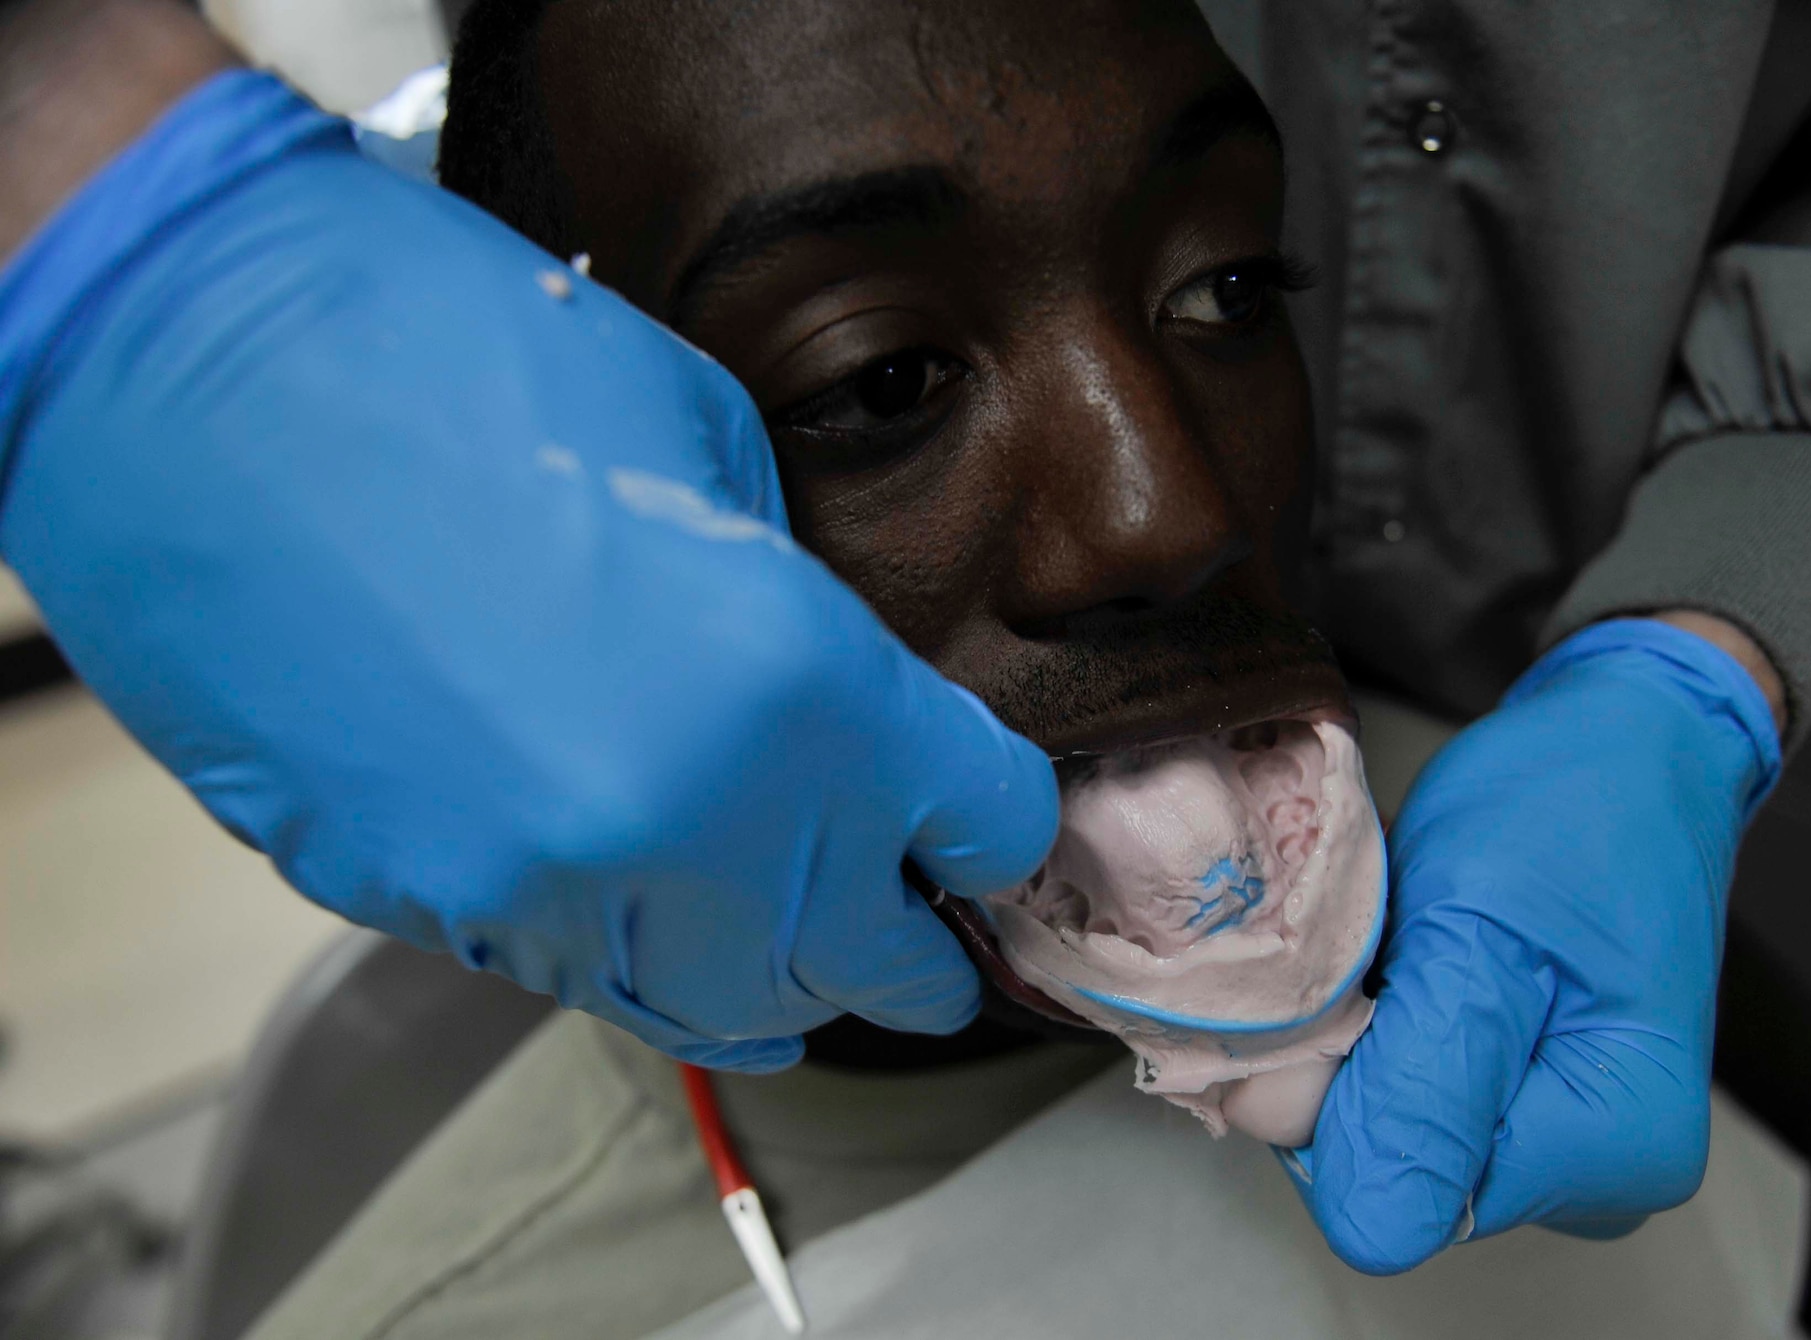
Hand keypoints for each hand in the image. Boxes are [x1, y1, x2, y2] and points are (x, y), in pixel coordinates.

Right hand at [0, 71, 1055, 1070]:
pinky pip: (588, 980)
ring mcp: (548, 885)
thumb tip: (828, 707)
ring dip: (782, 982)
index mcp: (795, 681)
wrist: (191, 368)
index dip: (997, 822)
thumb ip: (794, 612)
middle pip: (866, 959)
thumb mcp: (700, 448)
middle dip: (912, 952)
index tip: (989, 823)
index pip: (980, 820)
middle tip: (933, 951)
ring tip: (812, 967)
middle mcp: (692, 820)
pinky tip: (668, 932)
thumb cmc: (449, 355)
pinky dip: (653, 968)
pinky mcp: (428, 903)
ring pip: (725, 1007)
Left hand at [1286, 618, 1781, 1269]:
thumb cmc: (1570, 808)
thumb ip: (1421, 1081)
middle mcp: (1593, 1173)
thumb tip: (1364, 1224)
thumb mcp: (1478, 927)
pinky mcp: (1521, 1097)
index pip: (1393, 1197)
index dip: (1337, 1092)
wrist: (1626, 743)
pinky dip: (1376, 1019)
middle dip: (1345, 1056)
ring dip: (1355, 1030)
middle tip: (1384, 943)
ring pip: (1380, 1123)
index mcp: (1612, 1146)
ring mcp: (1557, 1138)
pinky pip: (1401, 1087)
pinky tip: (1408, 955)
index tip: (1358, 980)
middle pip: (1387, 1167)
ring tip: (1404, 939)